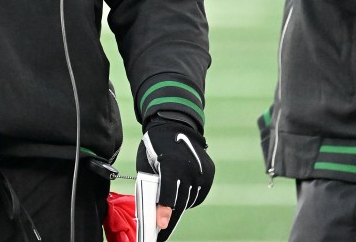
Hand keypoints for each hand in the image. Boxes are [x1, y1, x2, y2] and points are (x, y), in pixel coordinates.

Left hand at [136, 119, 214, 239]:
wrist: (175, 125)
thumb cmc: (155, 146)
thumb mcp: (146, 163)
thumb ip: (151, 185)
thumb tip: (152, 210)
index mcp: (171, 164)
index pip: (168, 193)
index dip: (163, 211)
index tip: (160, 226)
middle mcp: (190, 168)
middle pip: (180, 201)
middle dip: (171, 218)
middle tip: (162, 230)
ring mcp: (202, 170)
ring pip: (190, 199)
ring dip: (180, 207)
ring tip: (169, 213)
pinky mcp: (209, 172)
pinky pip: (199, 193)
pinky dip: (190, 198)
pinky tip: (181, 199)